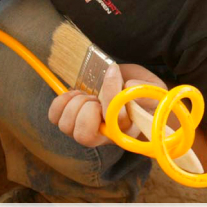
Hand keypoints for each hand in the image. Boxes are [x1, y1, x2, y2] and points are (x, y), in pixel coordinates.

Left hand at [47, 63, 166, 147]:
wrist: (129, 92)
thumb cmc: (142, 94)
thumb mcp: (153, 90)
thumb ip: (145, 90)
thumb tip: (128, 85)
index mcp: (126, 131)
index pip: (115, 120)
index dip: (111, 94)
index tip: (114, 71)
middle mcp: (104, 136)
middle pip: (84, 136)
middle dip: (88, 108)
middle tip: (97, 96)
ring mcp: (85, 130)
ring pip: (66, 126)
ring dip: (75, 104)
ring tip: (88, 95)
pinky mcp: (70, 120)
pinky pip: (54, 117)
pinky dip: (61, 102)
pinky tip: (75, 94)